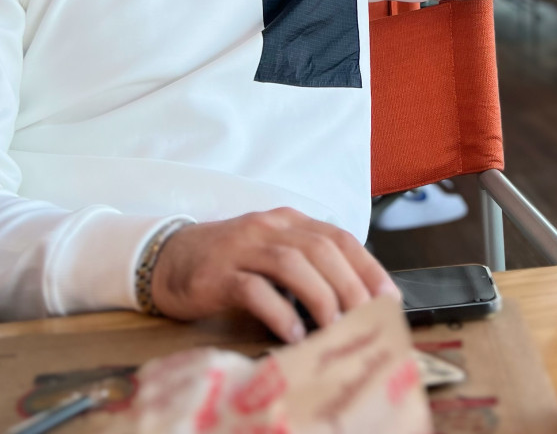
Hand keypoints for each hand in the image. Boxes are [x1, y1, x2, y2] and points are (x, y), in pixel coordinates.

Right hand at [150, 209, 401, 342]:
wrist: (167, 258)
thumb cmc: (229, 262)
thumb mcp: (272, 253)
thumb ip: (306, 265)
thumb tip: (350, 299)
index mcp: (289, 221)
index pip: (339, 237)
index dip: (367, 266)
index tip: (388, 297)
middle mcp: (270, 228)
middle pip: (321, 249)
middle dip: (350, 285)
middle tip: (367, 317)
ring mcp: (243, 248)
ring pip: (292, 264)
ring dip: (319, 297)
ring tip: (333, 327)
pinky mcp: (218, 273)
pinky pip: (254, 289)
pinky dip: (278, 311)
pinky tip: (292, 334)